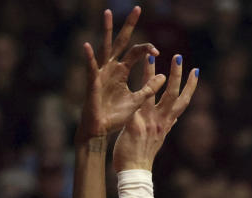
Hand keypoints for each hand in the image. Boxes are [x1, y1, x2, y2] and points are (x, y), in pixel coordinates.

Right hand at [77, 6, 166, 142]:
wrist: (101, 131)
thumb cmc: (115, 117)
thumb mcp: (137, 101)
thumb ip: (149, 88)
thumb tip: (164, 76)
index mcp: (122, 71)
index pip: (136, 52)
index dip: (147, 49)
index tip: (158, 51)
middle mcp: (112, 68)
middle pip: (122, 42)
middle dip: (129, 26)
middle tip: (138, 8)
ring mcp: (101, 73)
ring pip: (106, 48)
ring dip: (107, 31)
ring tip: (108, 13)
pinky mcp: (93, 83)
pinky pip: (91, 68)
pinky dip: (89, 58)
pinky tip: (87, 46)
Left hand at [113, 53, 198, 170]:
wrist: (135, 174)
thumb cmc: (143, 158)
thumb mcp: (158, 140)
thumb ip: (164, 127)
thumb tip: (173, 120)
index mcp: (166, 124)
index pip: (182, 102)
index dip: (190, 87)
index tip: (195, 71)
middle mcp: (160, 121)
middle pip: (172, 94)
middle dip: (176, 75)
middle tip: (178, 57)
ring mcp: (148, 123)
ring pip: (152, 94)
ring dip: (152, 74)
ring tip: (150, 57)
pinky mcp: (134, 127)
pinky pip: (133, 106)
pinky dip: (130, 94)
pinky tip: (126, 78)